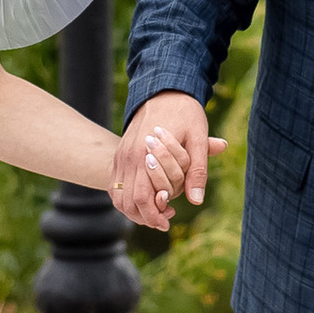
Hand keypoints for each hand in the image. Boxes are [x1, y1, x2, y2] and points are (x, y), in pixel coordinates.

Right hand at [111, 93, 222, 231]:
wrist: (164, 91)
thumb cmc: (186, 115)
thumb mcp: (198, 139)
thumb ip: (198, 170)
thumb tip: (196, 201)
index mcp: (145, 153)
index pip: (142, 198)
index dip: (155, 215)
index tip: (170, 220)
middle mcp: (127, 156)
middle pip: (128, 201)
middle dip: (146, 217)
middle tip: (165, 221)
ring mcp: (120, 156)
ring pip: (118, 197)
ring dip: (134, 211)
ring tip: (157, 212)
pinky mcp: (119, 155)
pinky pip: (115, 186)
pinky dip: (126, 199)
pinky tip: (146, 200)